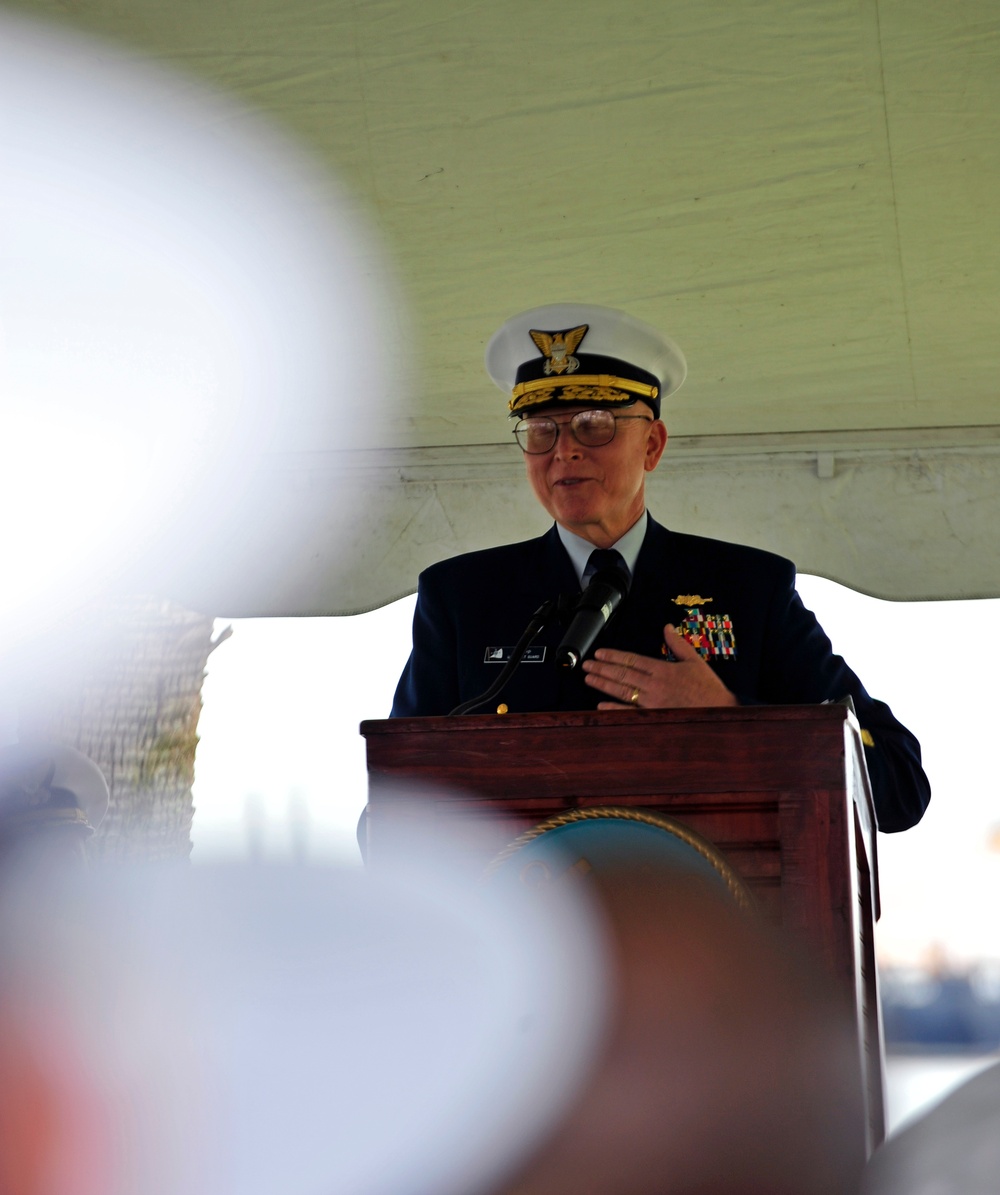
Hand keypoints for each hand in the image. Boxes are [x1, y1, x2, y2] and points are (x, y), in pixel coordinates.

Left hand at [581, 623, 738, 709]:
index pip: (632, 660)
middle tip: (586, 664)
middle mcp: (654, 685)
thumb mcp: (695, 661)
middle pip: (622, 674)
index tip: (599, 653)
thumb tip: (667, 628)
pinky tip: (600, 706)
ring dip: (603, 684)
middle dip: (602, 668)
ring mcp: (652, 702)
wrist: (719, 711)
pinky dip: (614, 709)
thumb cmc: (708, 688)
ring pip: (622, 691)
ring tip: (588, 678)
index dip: (613, 656)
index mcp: (663, 670)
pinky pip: (629, 712)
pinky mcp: (654, 716)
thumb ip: (678, 644)